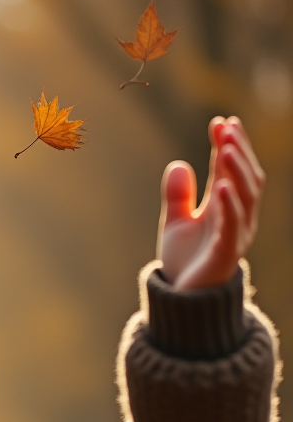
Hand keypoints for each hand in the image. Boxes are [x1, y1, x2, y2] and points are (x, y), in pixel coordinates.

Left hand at [158, 116, 264, 289]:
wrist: (184, 299)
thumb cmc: (186, 261)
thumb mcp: (176, 223)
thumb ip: (178, 195)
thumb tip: (179, 163)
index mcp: (225, 207)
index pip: (230, 170)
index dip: (228, 146)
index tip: (221, 122)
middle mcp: (237, 217)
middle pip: (244, 178)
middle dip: (237, 151)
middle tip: (227, 127)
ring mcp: (235, 234)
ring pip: (245, 197)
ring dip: (236, 171)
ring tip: (227, 147)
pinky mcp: (226, 252)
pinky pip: (232, 225)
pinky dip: (228, 205)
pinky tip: (220, 186)